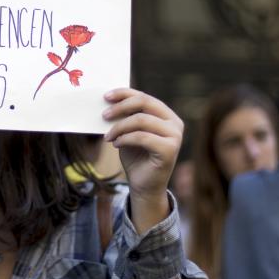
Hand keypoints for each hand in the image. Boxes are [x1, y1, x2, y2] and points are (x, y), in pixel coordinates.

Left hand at [102, 88, 182, 232]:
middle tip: (104, 115)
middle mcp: (174, 123)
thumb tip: (108, 102)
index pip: (144, 96)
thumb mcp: (128, 132)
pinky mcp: (170, 149)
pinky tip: (116, 144)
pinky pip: (142, 137)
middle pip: (145, 103)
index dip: (124, 93)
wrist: (144, 185)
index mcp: (166, 115)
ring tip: (108, 137)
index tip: (106, 96)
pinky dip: (125, 139)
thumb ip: (125, 117)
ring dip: (119, 127)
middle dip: (120, 107)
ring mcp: (175, 136)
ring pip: (141, 120)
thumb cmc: (136, 157)